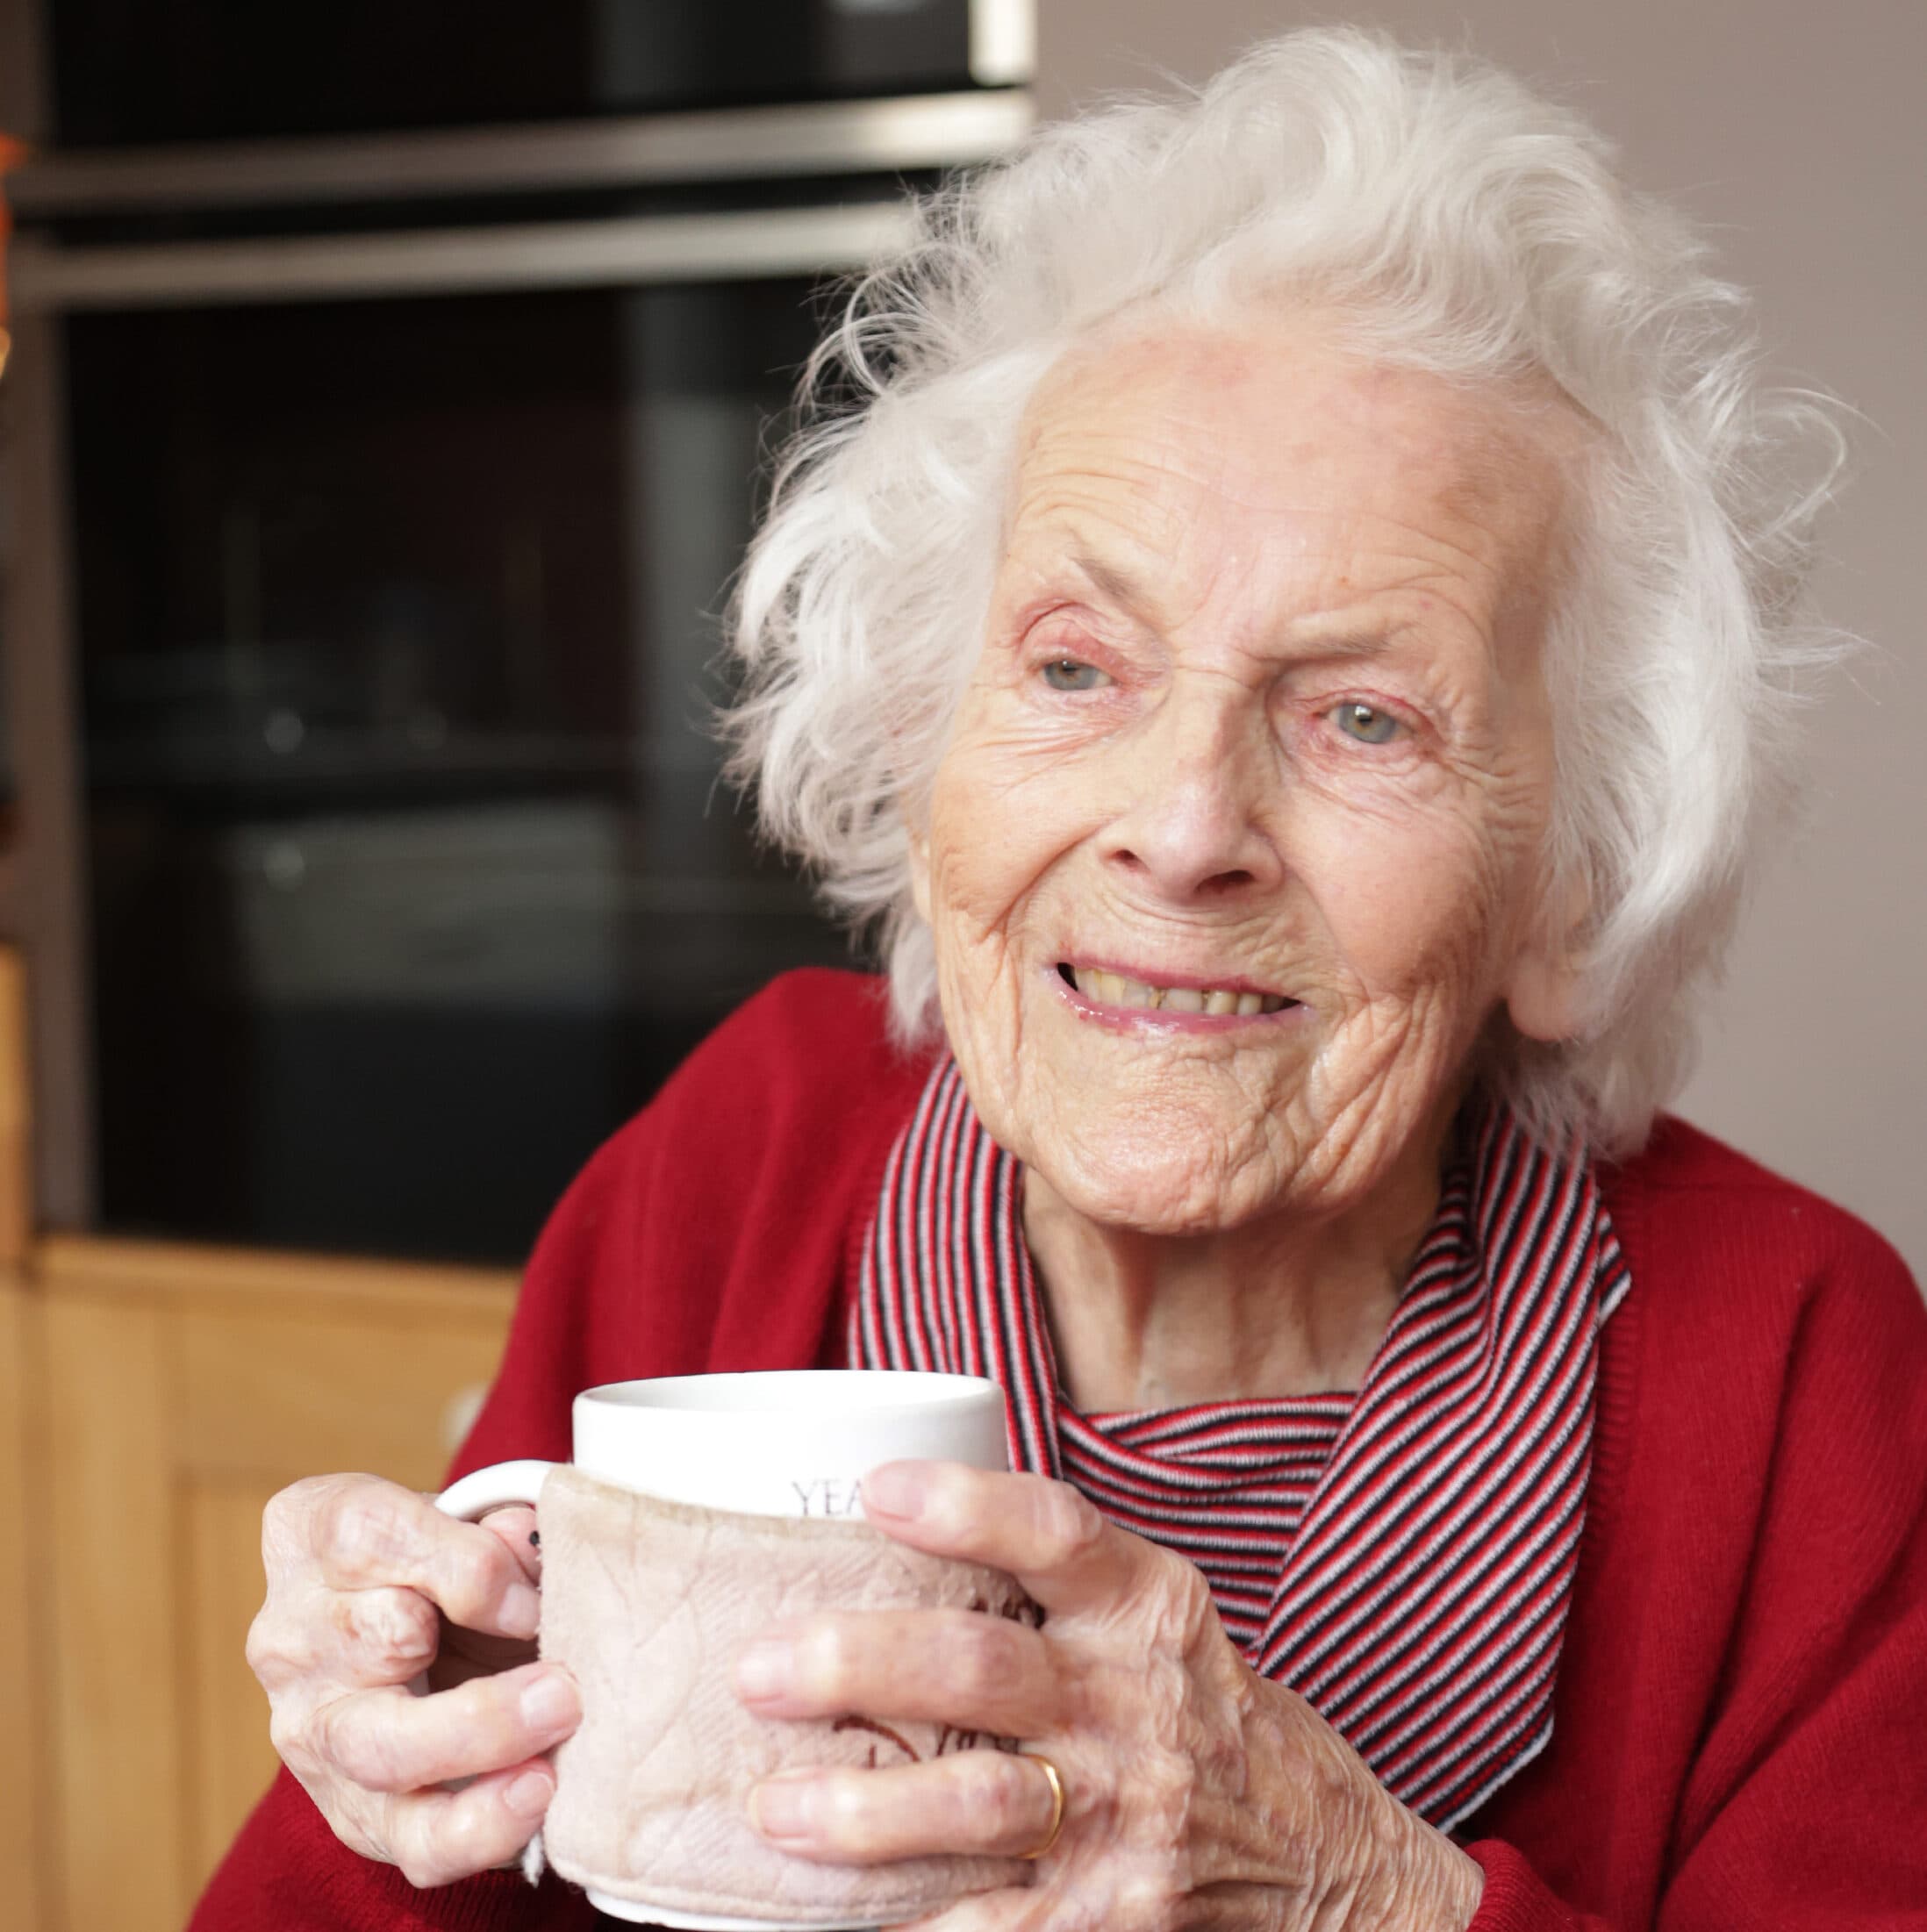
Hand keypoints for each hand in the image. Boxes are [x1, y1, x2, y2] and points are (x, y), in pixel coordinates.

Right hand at [247, 1472, 581, 1886]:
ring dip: (482, 1751)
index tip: (533, 1597)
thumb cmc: (440, 1556)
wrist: (411, 1628)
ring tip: (548, 1764)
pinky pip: (409, 1839)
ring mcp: (312, 1728)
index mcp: (312, 1531)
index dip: (467, 1566)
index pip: (371, 1534)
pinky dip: (478, 1828)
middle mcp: (293, 1631)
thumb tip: (535, 1554)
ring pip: (381, 1753)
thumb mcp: (462, 1516)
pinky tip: (531, 1802)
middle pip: (375, 1642)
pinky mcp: (350, 1808)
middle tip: (563, 1692)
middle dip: (476, 1670)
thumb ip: (498, 1530)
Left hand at [733, 1461, 1482, 1930]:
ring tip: (771, 1807)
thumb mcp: (1160, 1625)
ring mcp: (1130, 1815)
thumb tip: (884, 1528)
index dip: (966, 1507)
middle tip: (756, 1670)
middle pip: (981, 1666)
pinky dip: (912, 1929)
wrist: (1342, 1865)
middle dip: (858, 1665)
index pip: (1056, 1531)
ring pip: (975, 1804)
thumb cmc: (1211, 1719)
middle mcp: (1140, 1701)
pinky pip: (994, 1927)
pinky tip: (836, 1921)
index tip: (876, 1491)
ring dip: (859, 1810)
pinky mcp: (1117, 1917)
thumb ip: (1056, 1586)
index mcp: (1151, 1606)